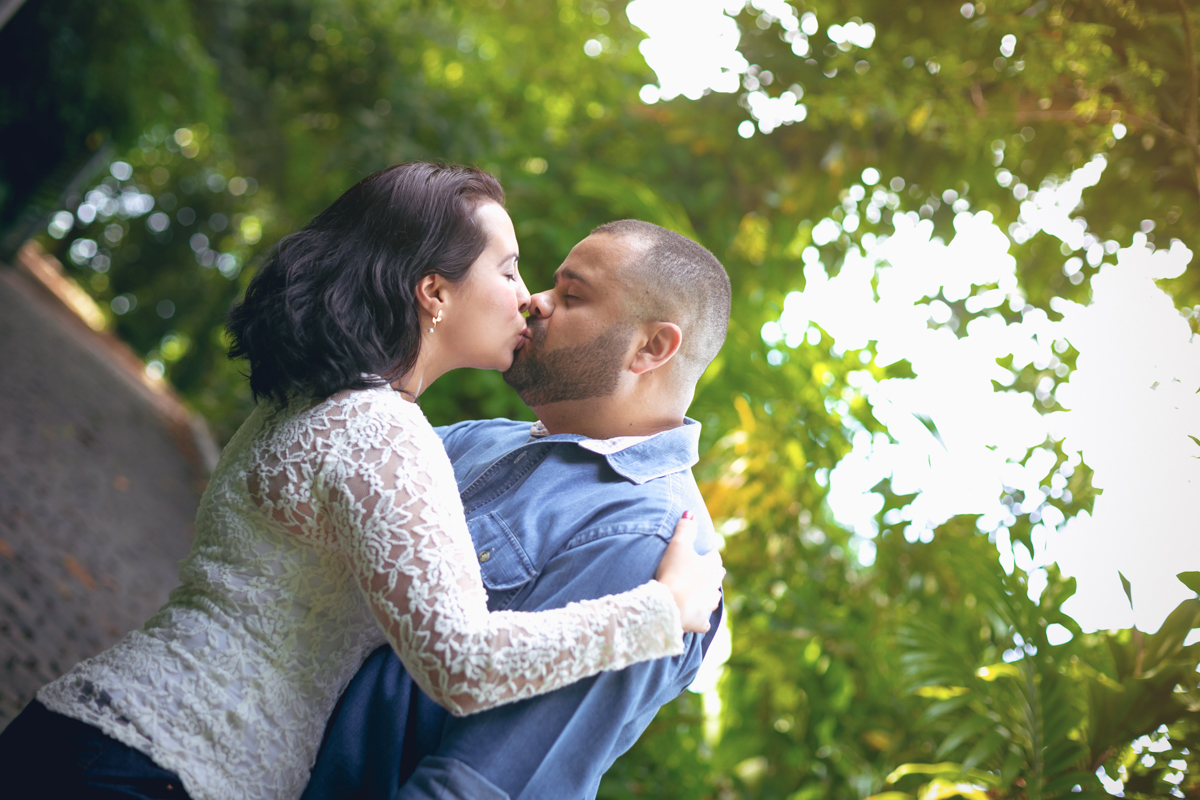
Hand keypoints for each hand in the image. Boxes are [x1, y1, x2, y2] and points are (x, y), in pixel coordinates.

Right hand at [654, 511, 724, 632]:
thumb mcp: (678, 545)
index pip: (714, 556)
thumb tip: (690, 513)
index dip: (707, 554)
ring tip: (698, 594)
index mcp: (712, 566)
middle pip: (716, 578)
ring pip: (713, 599)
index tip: (700, 554)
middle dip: (710, 575)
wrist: (670, 606)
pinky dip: (700, 619)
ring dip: (707, 596)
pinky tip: (696, 619)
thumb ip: (685, 528)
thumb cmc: (674, 572)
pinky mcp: (701, 623)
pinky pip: (704, 621)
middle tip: (700, 573)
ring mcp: (709, 605)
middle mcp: (715, 586)